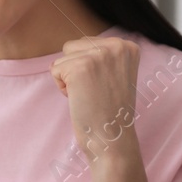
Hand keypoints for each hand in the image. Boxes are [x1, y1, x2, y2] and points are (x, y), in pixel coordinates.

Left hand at [50, 36, 142, 165]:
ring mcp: (98, 55)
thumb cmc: (110, 111)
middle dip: (77, 70)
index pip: (89, 43)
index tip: (106, 87)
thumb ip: (102, 55)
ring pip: (63, 58)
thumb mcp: (116, 74)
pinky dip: (62, 87)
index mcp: (127, 46)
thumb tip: (69, 45)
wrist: (112, 138)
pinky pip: (54, 70)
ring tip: (88, 95)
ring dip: (69, 78)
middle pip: (74, 46)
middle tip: (96, 92)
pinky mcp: (79, 67)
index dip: (90, 68)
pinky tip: (81, 100)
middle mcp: (116, 45)